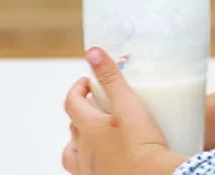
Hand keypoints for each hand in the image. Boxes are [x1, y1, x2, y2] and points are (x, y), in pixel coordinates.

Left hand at [62, 47, 187, 174]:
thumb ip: (111, 77)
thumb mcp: (128, 104)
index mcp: (88, 129)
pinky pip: (86, 171)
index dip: (78, 89)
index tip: (88, 82)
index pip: (71, 102)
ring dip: (80, 141)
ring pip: (73, 153)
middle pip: (73, 127)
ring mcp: (90, 170)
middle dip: (81, 112)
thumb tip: (93, 52)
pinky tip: (106, 159)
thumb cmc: (143, 145)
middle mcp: (84, 151)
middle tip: (97, 105)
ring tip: (94, 136)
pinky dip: (90, 163)